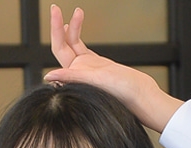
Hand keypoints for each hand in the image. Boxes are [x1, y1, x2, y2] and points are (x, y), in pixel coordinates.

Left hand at [43, 5, 182, 132]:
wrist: (142, 95)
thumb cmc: (124, 93)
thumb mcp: (97, 81)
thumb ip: (73, 78)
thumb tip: (49, 76)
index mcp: (76, 76)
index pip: (59, 49)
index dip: (55, 30)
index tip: (56, 13)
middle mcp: (79, 72)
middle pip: (61, 45)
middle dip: (57, 25)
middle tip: (56, 7)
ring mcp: (87, 68)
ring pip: (72, 44)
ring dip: (71, 27)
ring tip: (77, 12)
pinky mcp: (96, 65)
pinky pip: (81, 47)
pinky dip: (77, 34)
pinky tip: (75, 25)